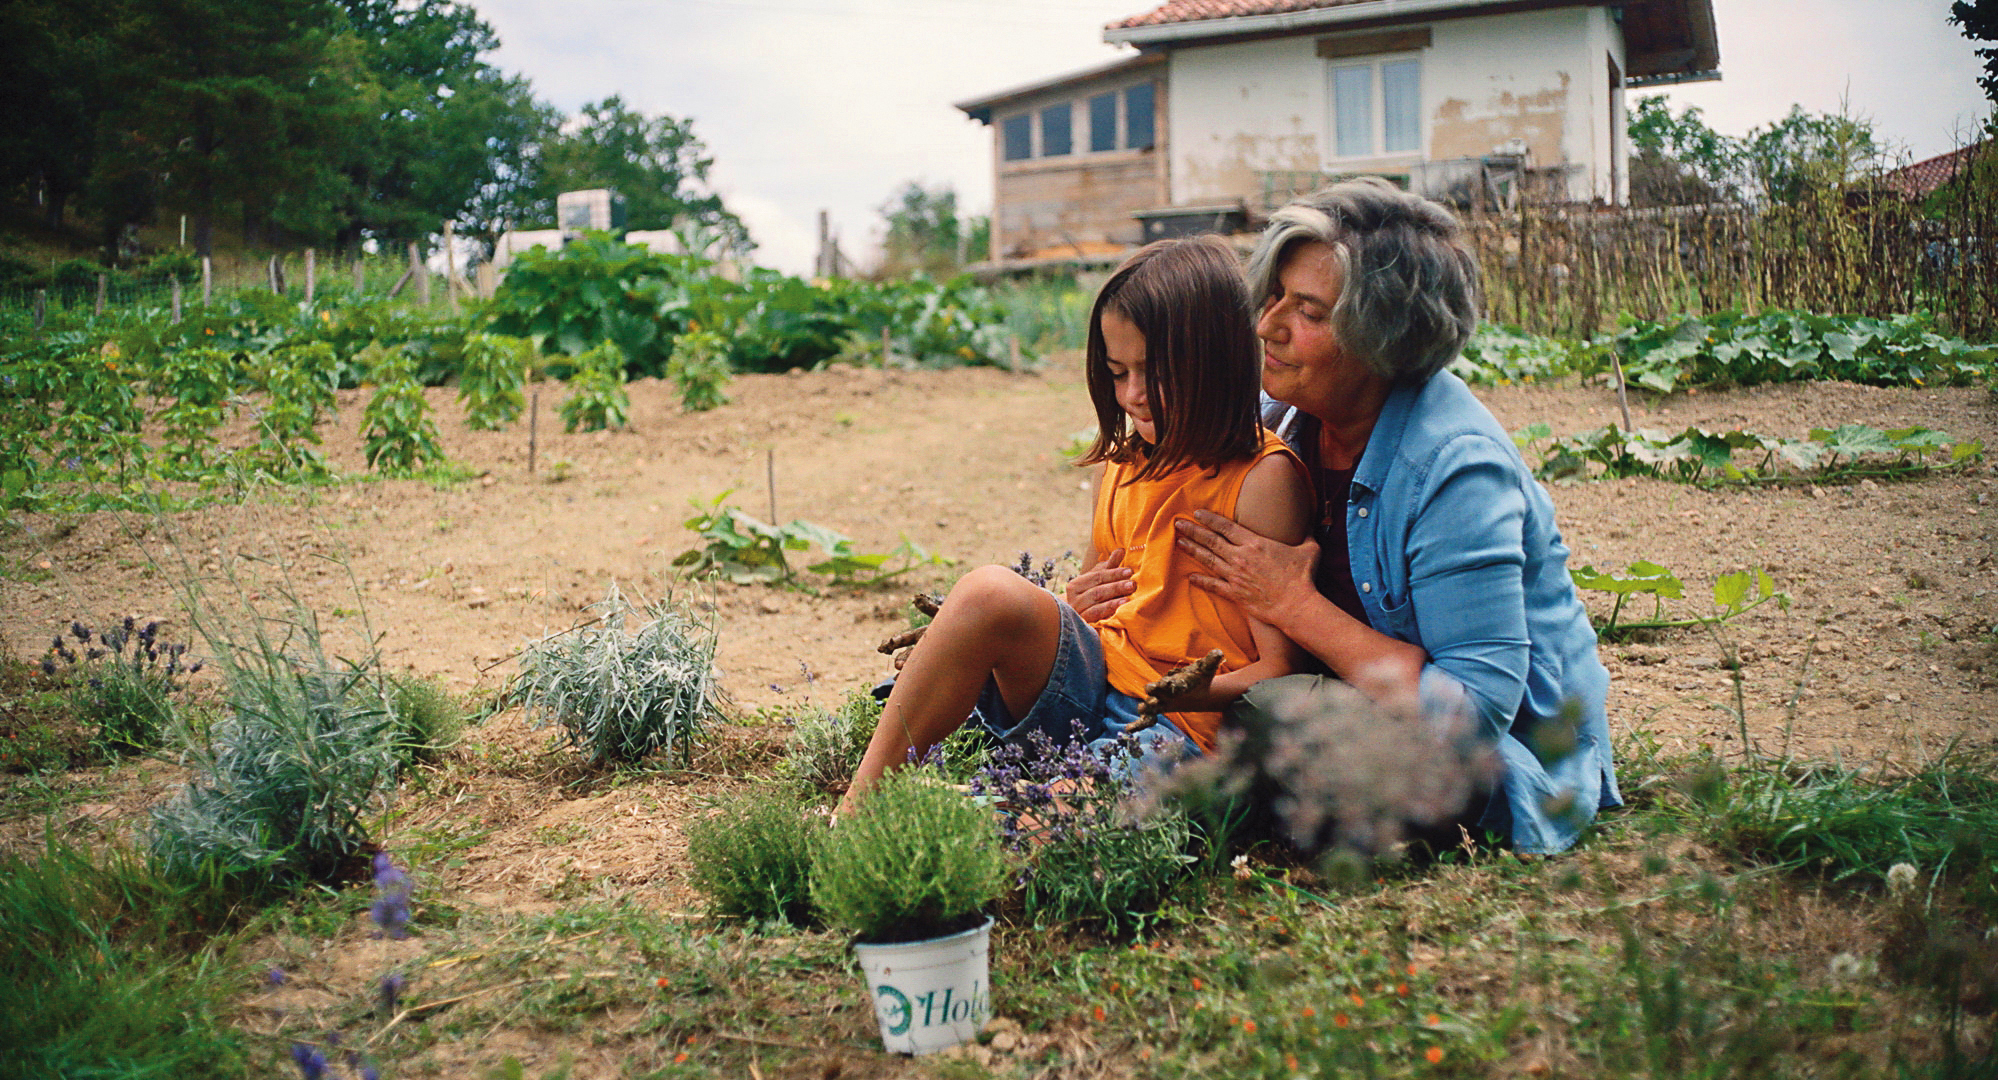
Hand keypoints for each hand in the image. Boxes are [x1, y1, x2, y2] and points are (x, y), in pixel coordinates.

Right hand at [1064, 547, 1133, 623]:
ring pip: (1096, 603)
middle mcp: (1074, 598)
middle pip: (1098, 590)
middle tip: (1133, 584)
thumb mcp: (1097, 580)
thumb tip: (1121, 550)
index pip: (1097, 576)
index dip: (1114, 573)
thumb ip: (1109, 566)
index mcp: (1076, 585)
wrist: (1074, 620)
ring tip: (1128, 597)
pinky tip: (1120, 609)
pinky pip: (1096, 616)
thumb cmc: (1089, 596)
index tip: (1130, 571)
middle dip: (1116, 586)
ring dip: (1113, 600)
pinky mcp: (1083, 624)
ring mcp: (1078, 612)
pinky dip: (1109, 611)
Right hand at [1138, 649, 1222, 718]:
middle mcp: (1162, 689)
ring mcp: (1158, 700)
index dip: (1170, 683)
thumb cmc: (1197, 678)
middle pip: (1153, 690)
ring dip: (1145, 707)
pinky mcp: (1158, 710)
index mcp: (1172, 680)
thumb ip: (1210, 661)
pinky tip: (1129, 729)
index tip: (1171, 684)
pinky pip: (1145, 718)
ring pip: (1147, 704)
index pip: (1169, 681)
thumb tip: (1219, 652)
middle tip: (1153, 699)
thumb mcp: (1205, 671)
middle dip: (1153, 693)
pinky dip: (1137, 724)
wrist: (1193, 688)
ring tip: (1142, 712)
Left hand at [1175, 510, 1318, 627]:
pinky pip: (1213, 585)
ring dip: (1192, 550)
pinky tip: (1190, 577)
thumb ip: (1307, 535)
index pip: (1226, 527)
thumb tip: (1310, 526)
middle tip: (1178, 523)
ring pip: (1208, 560)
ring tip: (1179, 542)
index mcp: (1255, 543)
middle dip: (1193, 530)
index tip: (1197, 512)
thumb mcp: (1309, 550)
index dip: (1210, 519)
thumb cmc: (1303, 577)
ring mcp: (1235, 576)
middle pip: (1211, 541)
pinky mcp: (1235, 593)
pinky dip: (1201, 581)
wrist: (1296, 605)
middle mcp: (1241, 557)